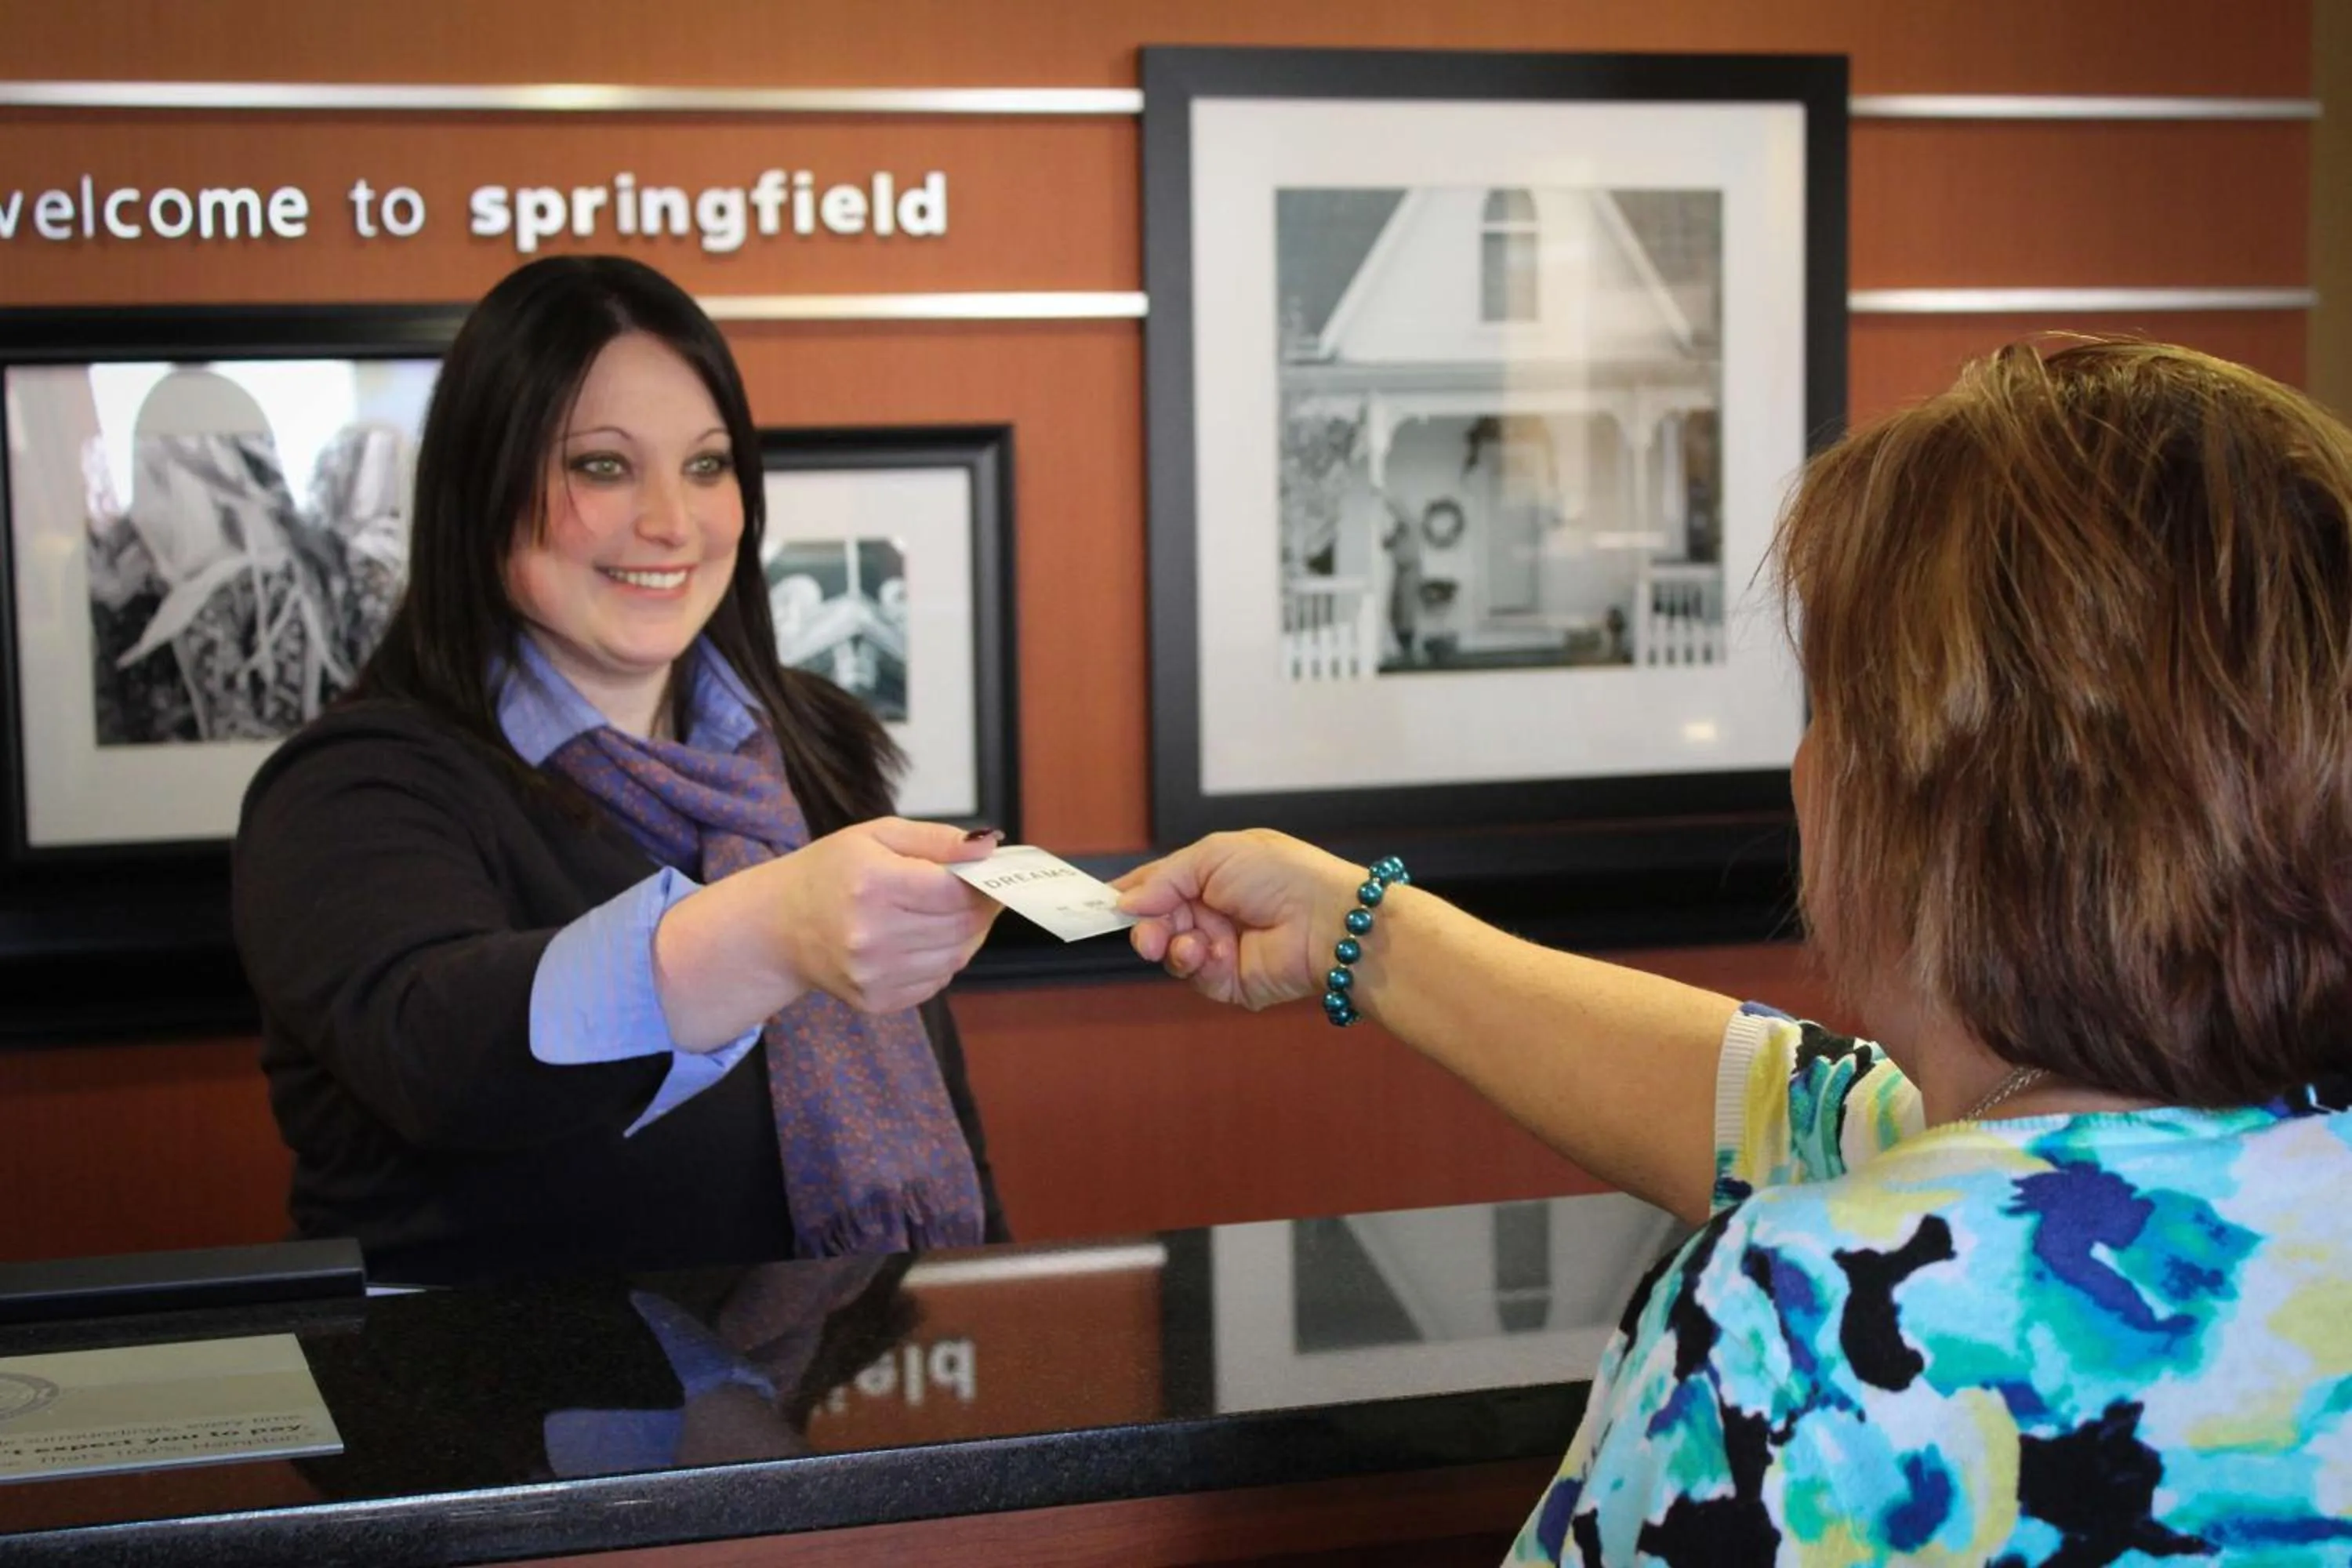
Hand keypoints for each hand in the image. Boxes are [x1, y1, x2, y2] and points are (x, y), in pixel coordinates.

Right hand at [767, 819, 1002, 1013]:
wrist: (778, 925)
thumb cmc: (831, 871)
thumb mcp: (877, 835)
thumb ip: (937, 839)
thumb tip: (988, 847)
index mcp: (872, 884)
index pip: (954, 891)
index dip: (982, 883)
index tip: (989, 875)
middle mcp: (870, 935)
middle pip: (960, 926)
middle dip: (981, 909)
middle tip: (979, 894)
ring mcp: (872, 974)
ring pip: (955, 957)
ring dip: (967, 936)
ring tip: (951, 914)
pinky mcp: (874, 1000)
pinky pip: (936, 982)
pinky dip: (943, 960)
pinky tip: (924, 940)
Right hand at [1112, 829, 1362, 1009]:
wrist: (1326, 921)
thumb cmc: (1281, 875)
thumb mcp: (1214, 855)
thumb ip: (1164, 878)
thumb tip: (1125, 902)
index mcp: (1210, 875)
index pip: (1158, 885)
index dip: (1130, 895)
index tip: (1101, 904)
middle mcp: (1213, 912)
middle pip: (1156, 923)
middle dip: (1144, 928)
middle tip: (1145, 935)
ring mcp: (1220, 948)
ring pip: (1170, 953)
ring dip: (1171, 947)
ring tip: (1189, 942)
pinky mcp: (1230, 981)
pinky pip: (1194, 978)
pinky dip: (1197, 964)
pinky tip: (1213, 952)